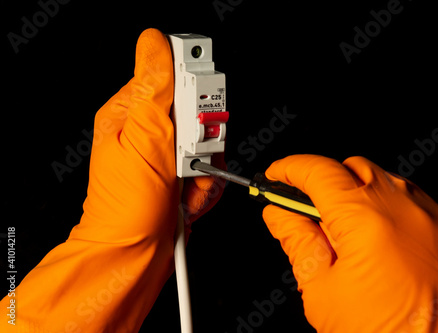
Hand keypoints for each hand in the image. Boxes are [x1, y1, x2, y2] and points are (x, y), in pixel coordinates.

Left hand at [0, 28, 222, 331]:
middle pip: (200, 114)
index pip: (173, 75)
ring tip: (183, 189)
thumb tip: (155, 40)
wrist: (134, 257)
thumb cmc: (129, 207)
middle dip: (203, 144)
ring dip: (206, 173)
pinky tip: (187, 200)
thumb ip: (155, 87)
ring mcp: (167, 155)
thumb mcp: (143, 139)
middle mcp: (150, 131)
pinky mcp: (182, 176)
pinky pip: (212, 169)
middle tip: (184, 163)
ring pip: (211, 145)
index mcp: (131, 112)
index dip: (194, 93)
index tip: (195, 119)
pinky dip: (207, 188)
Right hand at [262, 154, 437, 332]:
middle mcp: (409, 210)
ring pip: (388, 183)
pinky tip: (384, 245)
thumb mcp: (322, 294)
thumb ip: (297, 242)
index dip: (291, 169)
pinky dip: (393, 212)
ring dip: (361, 196)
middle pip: (355, 168)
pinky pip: (418, 205)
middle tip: (310, 212)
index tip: (278, 175)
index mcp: (367, 222)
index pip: (319, 172)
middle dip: (327, 181)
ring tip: (350, 237)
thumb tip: (280, 214)